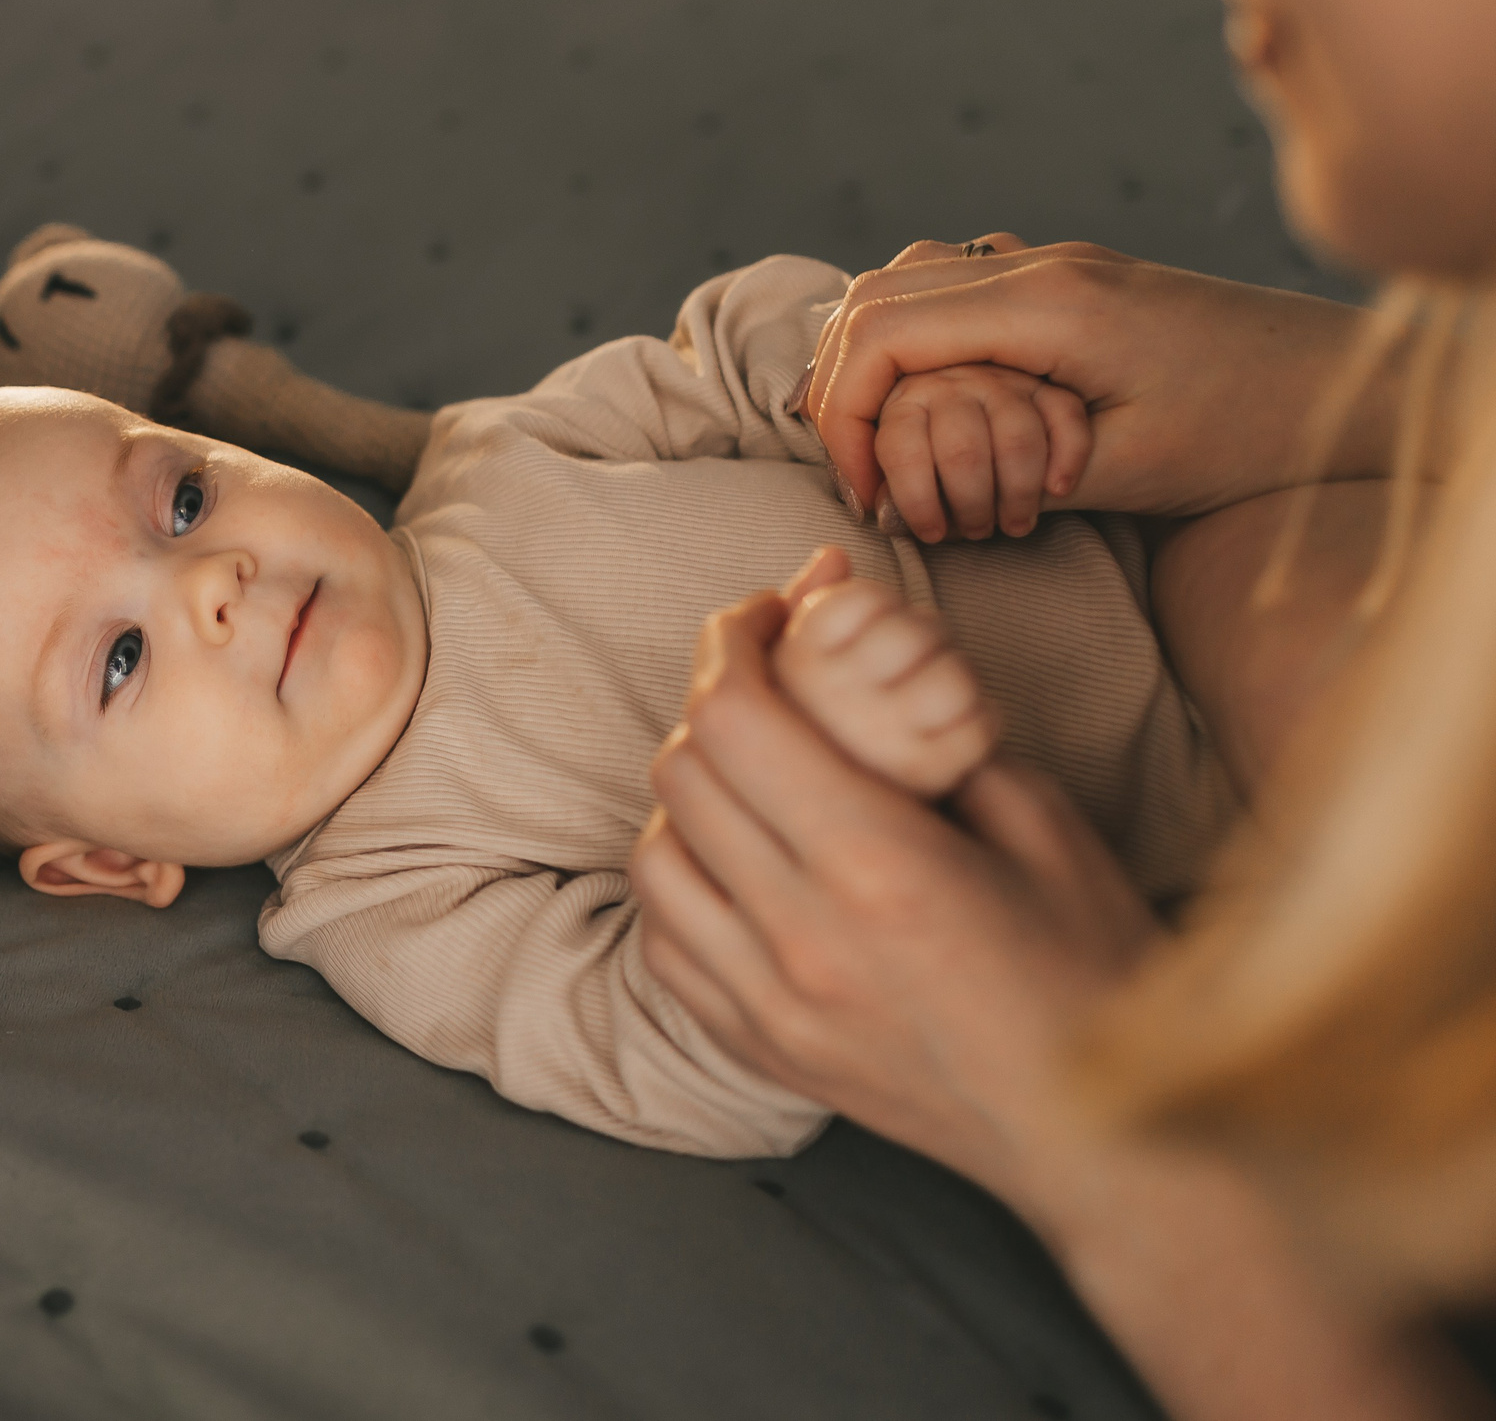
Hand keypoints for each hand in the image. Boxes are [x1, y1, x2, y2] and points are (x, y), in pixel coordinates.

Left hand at [630, 583, 1156, 1200]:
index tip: (767, 614)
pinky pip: (665, 944)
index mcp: (877, 865)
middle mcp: (802, 937)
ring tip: (749, 773)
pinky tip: (733, 862)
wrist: (1101, 1138)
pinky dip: (681, 884)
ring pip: (653, 857)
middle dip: (715, 699)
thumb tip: (865, 660)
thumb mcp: (1043, 823)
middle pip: (683, 774)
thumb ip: (942, 736)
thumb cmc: (1092, 970)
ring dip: (687, 796)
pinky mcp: (758, 1050)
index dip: (735, 641)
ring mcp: (769, 1005)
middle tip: (766, 675)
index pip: (737, 718)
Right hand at [772, 547, 999, 795]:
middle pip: (914, 628)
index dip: (880, 612)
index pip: (863, 598)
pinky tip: (951, 743)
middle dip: (920, 642)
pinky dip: (980, 723)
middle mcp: (827, 702)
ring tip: (927, 708)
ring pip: (954, 673)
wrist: (844, 835)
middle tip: (902, 676)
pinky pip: (982, 719)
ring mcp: (877, 740)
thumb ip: (805, 603)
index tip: (864, 646)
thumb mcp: (785, 666)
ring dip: (953, 681)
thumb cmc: (814, 736)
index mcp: (788, 669)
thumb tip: (834, 555)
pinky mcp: (929, 777)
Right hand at [801, 236, 1385, 534]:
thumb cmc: (1248, 433)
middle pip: (871, 297)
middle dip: (838, 390)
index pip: (880, 333)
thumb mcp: (1124, 469)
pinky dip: (906, 338)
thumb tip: (906, 480)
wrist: (1342, 382)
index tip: (864, 491)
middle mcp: (1038, 265)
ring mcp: (1051, 262)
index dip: (844, 416)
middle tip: (854, 474)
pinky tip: (917, 396)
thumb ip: (1007, 458)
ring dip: (865, 358)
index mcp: (1047, 304)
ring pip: (901, 281)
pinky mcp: (1066, 279)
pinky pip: (947, 286)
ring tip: (872, 439)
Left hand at [874, 361, 1091, 540]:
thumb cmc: (932, 452)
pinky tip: (1058, 490)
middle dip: (971, 505)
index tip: (931, 533)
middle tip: (978, 530)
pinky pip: (1066, 417)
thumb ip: (896, 490)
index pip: (902, 449)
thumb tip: (888, 518)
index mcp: (905, 400)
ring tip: (1016, 523)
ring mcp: (1004, 379)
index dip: (916, 501)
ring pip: (1018, 440)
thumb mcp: (902, 467)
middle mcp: (952, 381)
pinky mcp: (1049, 385)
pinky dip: (1067, 458)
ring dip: (1019, 493)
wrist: (979, 407)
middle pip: (964, 452)